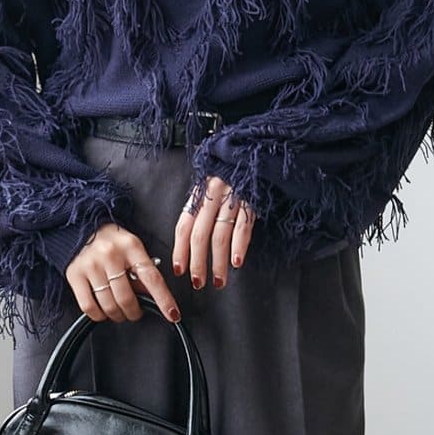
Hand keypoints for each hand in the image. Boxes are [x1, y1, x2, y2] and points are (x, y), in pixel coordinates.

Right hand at [65, 222, 182, 323]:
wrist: (81, 226)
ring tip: (118, 311)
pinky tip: (102, 311)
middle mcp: (110, 255)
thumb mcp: (133, 248)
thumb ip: (143, 271)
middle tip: (134, 312)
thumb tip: (150, 297)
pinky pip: (89, 307)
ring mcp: (91, 265)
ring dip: (117, 315)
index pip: (151, 277)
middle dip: (134, 312)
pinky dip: (98, 315)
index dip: (163, 300)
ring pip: (109, 305)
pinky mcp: (74, 274)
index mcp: (131, 246)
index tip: (172, 314)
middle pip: (127, 298)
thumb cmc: (111, 241)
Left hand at [174, 175, 252, 289]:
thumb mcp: (211, 189)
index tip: (179, 269)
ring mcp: (232, 198)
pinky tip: (236, 262)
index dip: (180, 250)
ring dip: (218, 262)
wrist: (254, 152)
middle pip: (200, 235)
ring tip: (219, 280)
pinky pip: (243, 227)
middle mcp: (213, 196)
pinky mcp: (251, 201)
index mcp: (200, 194)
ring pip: (220, 235)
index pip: (184, 226)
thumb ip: (201, 210)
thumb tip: (190, 243)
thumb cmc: (232, 175)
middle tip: (198, 282)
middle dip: (197, 263)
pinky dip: (239, 247)